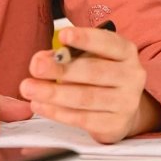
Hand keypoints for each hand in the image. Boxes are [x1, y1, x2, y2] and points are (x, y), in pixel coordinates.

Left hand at [20, 25, 160, 143]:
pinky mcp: (115, 125)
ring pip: (86, 97)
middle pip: (94, 71)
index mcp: (126, 52)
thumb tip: (39, 60)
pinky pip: (82, 119)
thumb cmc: (101, 77)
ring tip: (29, 88)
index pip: (107, 42)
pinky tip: (40, 105)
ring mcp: (126, 102)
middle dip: (61, 69)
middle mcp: (132, 75)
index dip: (85, 38)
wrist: (123, 110)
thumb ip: (64, 56)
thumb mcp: (88, 58)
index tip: (63, 35)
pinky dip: (58, 112)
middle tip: (36, 67)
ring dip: (54, 93)